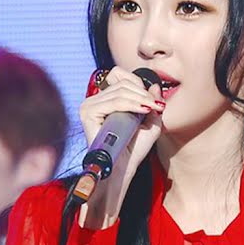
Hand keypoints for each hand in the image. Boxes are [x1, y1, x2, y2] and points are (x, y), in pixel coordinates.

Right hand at [77, 66, 164, 227]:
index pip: (120, 76)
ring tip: (150, 110)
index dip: (139, 84)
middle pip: (122, 81)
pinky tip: (141, 112)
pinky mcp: (87, 113)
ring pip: (120, 90)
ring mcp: (89, 105)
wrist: (123, 168)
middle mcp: (95, 100)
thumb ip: (152, 102)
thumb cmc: (134, 148)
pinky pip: (114, 101)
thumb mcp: (149, 122)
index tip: (155, 101)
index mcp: (106, 99)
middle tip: (156, 107)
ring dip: (140, 99)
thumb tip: (155, 85)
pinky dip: (131, 104)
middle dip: (143, 93)